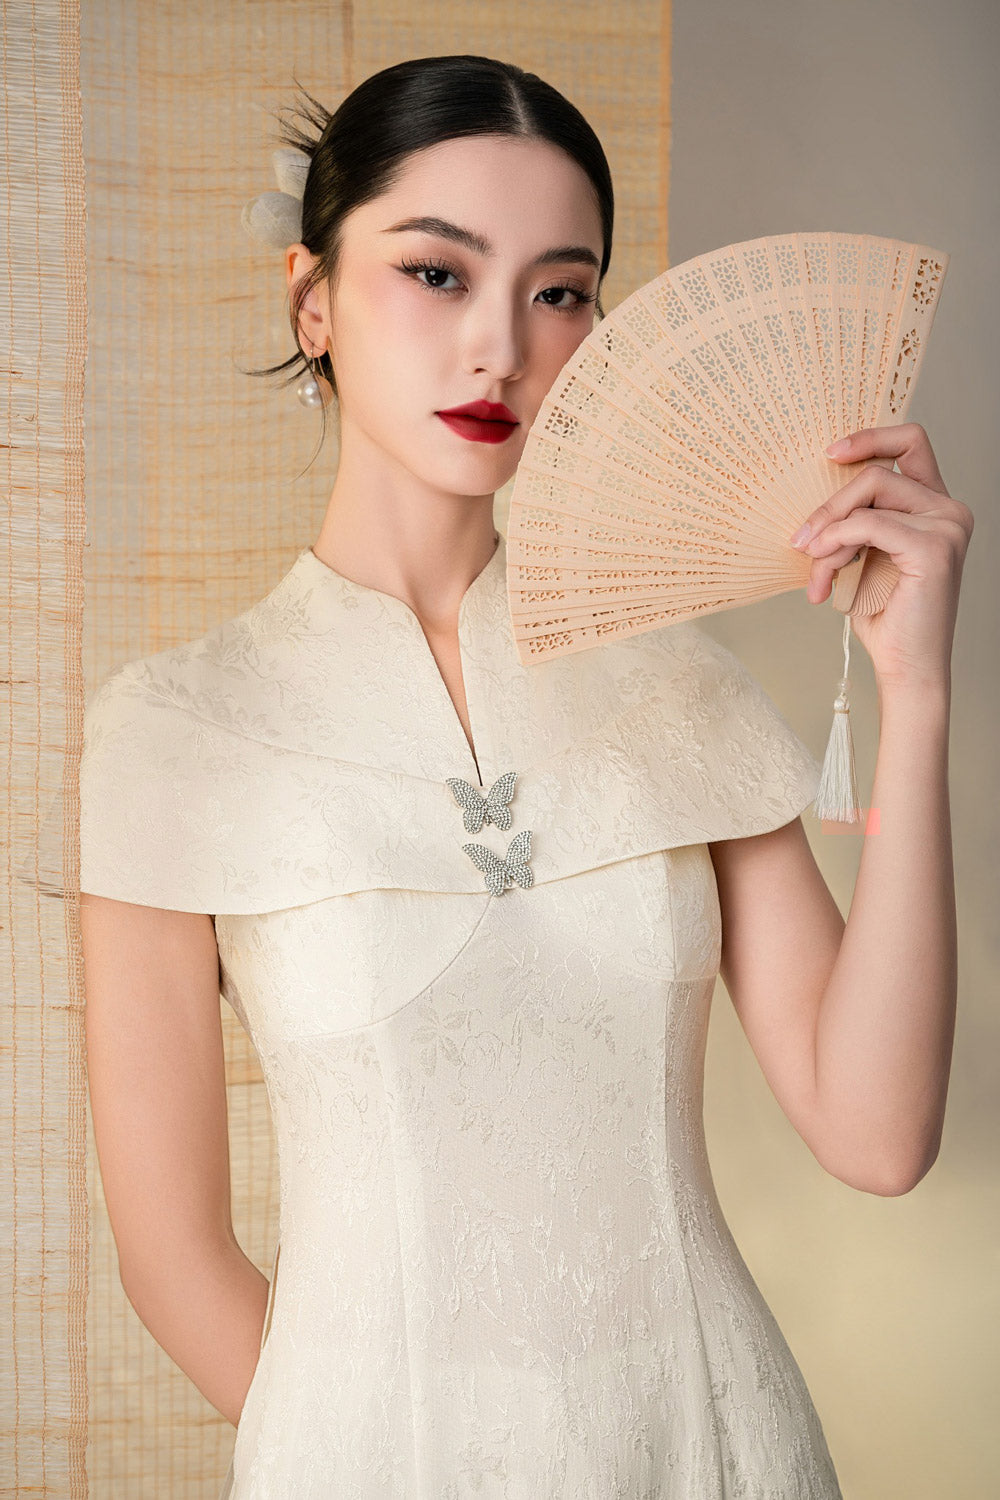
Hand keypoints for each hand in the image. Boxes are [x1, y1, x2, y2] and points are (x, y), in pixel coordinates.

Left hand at [790, 423, 973, 691]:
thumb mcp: (862, 555)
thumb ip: (854, 521)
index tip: (830, 454)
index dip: (871, 437)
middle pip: (877, 472)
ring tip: (815, 570)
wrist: (905, 665)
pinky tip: (823, 569)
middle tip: (801, 542)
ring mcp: (948, 527)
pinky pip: (869, 525)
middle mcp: (950, 510)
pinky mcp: (935, 548)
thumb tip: (815, 499)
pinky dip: (838, 542)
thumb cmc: (883, 615)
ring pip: (869, 496)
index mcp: (936, 506)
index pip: (911, 442)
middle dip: (830, 506)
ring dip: (829, 532)